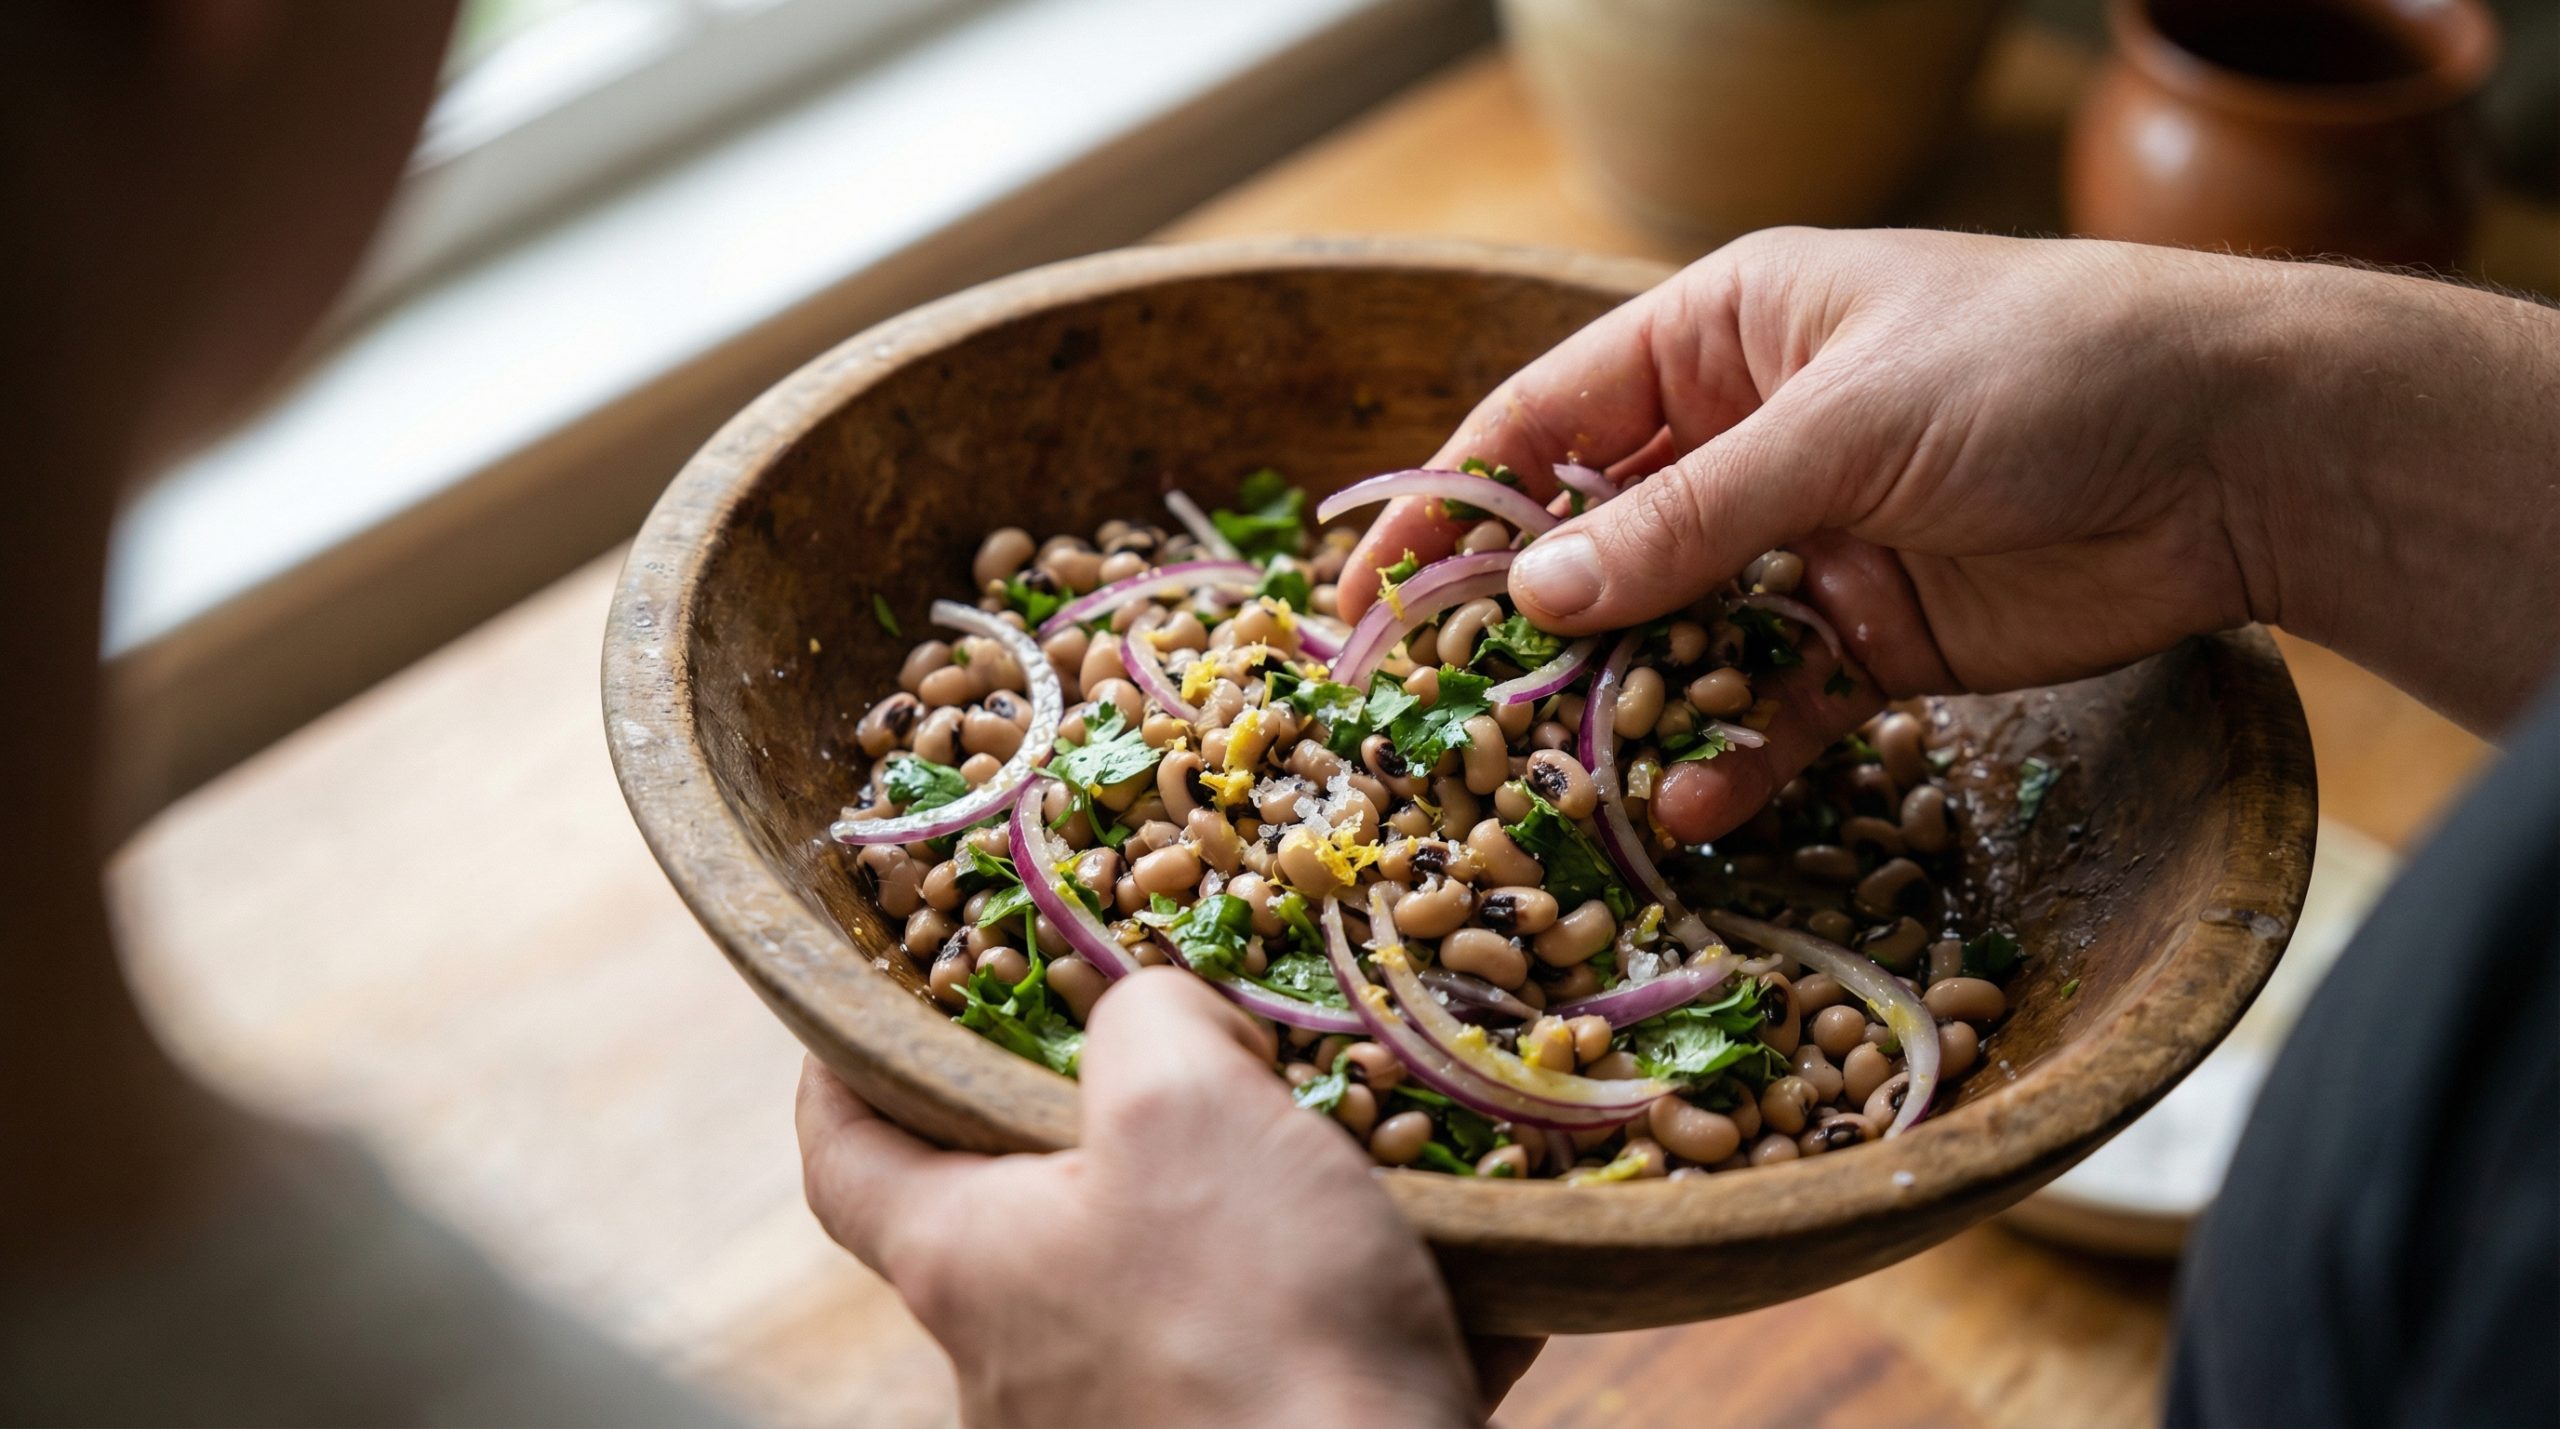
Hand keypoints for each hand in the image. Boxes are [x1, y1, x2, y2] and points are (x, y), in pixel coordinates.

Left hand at [797, 968, 1524, 1426]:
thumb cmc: (1255, 1322)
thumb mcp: (1188, 1100)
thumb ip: (1148, 1017)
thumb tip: (1162, 1019)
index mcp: (968, 1259)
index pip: (846, 1149)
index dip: (851, 1058)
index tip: (890, 993)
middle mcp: (1015, 1360)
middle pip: (1026, 1207)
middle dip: (1111, 1120)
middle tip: (1192, 1045)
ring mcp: (1119, 1425)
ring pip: (1170, 1279)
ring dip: (1251, 1206)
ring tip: (1350, 1144)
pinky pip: (1277, 1351)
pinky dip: (1345, 1295)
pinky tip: (1437, 1255)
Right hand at [1343, 229, 2559, 839]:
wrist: (2240, 452)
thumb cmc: (2038, 370)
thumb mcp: (1840, 428)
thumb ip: (1686, 521)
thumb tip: (1531, 596)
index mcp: (1725, 335)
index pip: (1547, 420)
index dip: (1451, 507)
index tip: (1371, 598)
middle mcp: (1748, 437)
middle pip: (1598, 541)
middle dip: (1524, 630)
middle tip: (1446, 722)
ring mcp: (1806, 544)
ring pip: (1674, 636)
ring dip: (1620, 708)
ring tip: (1554, 787)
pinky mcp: (1869, 639)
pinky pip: (1769, 704)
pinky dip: (1727, 754)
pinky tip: (1684, 811)